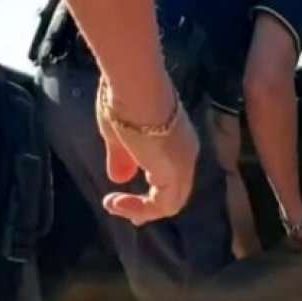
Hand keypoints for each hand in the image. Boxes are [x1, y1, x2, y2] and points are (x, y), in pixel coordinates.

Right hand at [96, 78, 198, 225]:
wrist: (134, 84)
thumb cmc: (125, 100)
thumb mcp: (119, 134)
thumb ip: (121, 158)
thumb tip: (118, 178)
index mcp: (179, 141)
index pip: (172, 174)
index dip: (154, 190)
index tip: (129, 197)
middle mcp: (187, 155)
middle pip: (176, 191)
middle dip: (151, 207)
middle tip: (130, 216)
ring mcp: (183, 165)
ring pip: (171, 202)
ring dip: (142, 210)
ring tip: (114, 206)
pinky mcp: (174, 173)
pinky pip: (163, 204)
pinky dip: (141, 209)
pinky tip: (116, 202)